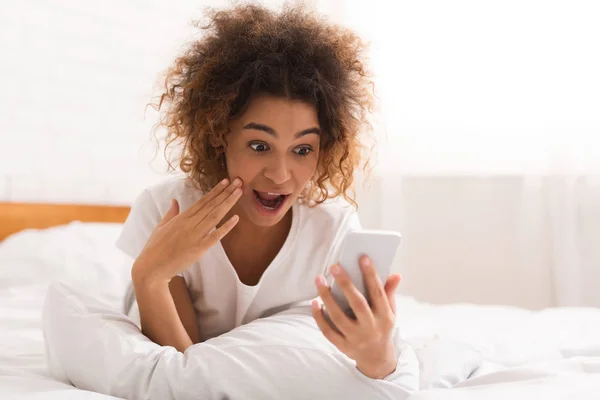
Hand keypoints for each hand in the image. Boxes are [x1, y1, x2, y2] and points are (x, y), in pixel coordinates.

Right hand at [132, 177, 242, 285]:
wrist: (151, 269)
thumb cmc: (154, 248)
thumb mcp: (161, 227)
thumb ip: (171, 213)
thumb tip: (174, 200)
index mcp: (181, 218)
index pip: (202, 201)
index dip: (215, 191)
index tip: (226, 182)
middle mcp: (189, 224)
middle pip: (211, 205)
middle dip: (226, 193)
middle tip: (239, 182)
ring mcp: (195, 236)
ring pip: (215, 216)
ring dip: (228, 203)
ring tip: (239, 192)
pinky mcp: (199, 249)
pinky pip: (215, 236)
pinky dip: (226, 227)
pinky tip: (236, 218)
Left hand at [312, 256, 401, 378]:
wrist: (377, 357)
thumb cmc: (381, 326)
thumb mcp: (390, 311)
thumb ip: (389, 292)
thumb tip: (396, 274)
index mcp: (385, 317)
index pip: (378, 293)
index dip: (371, 275)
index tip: (363, 258)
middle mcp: (371, 328)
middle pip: (357, 304)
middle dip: (346, 284)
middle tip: (334, 266)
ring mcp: (356, 338)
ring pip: (338, 317)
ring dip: (327, 297)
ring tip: (319, 280)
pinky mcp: (343, 346)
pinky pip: (328, 331)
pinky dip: (319, 317)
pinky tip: (315, 302)